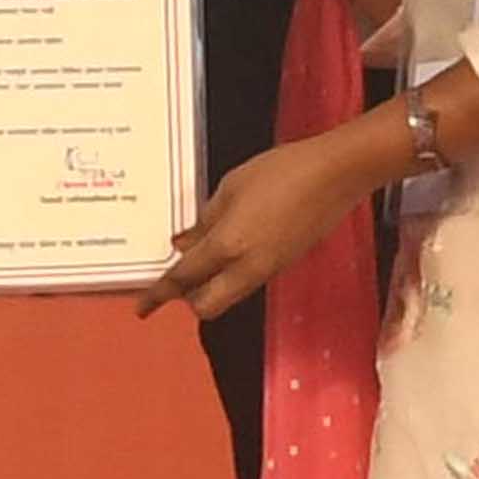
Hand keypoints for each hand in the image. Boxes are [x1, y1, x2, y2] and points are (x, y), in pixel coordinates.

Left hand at [134, 122, 384, 327]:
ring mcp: (268, 271)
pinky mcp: (283, 265)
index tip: (142, 307)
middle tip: (179, 275)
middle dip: (188, 298)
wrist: (336, 174)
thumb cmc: (282, 171)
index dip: (159, 294)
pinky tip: (232, 245)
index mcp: (228, 246)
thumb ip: (205, 221)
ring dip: (210, 286)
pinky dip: (231, 274)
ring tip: (204, 254)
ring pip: (227, 296)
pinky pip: (246, 282)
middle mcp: (247, 268)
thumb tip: (184, 243)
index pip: (184, 279)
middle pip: (206, 306)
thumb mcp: (231, 187)